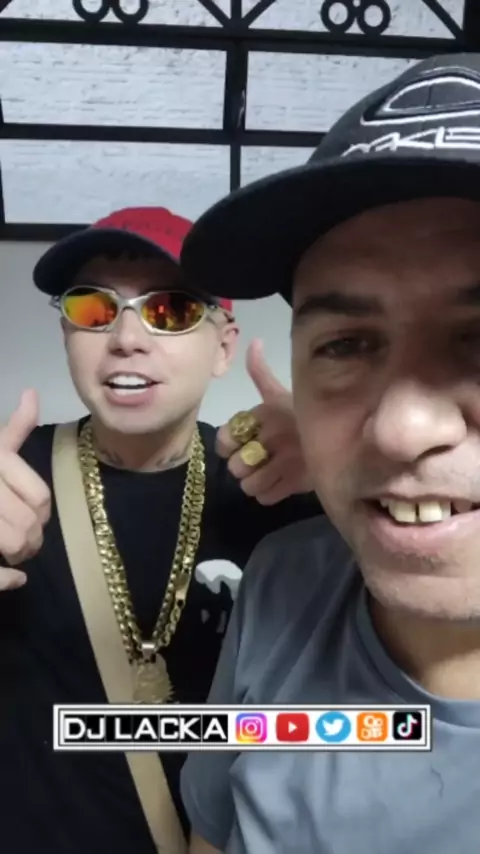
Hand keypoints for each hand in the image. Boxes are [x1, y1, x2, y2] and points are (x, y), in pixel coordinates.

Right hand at [0, 390, 50, 589]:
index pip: (39, 497)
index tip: (36, 517)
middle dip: (32, 538)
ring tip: (14, 553)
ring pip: (13, 542)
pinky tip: (16, 579)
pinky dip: (6, 579)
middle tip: (27, 542)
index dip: (42, 513)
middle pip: (28, 524)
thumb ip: (12, 428)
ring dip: (19, 554)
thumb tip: (32, 394)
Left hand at [216, 340, 310, 504]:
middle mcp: (271, 437)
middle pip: (235, 466)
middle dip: (242, 467)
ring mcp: (284, 461)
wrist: (343, 432)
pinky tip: (276, 482)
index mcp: (264, 414)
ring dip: (254, 483)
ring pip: (248, 485)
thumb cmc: (302, 414)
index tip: (240, 444)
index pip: (225, 439)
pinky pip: (265, 497)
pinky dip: (267, 494)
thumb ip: (260, 372)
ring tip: (265, 474)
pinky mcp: (295, 482)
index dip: (228, 446)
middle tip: (255, 461)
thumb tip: (254, 341)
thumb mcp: (279, 392)